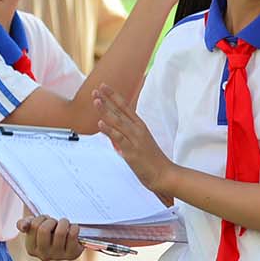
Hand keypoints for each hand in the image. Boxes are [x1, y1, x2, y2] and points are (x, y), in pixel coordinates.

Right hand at [18, 214, 85, 260]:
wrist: (70, 241)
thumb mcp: (35, 227)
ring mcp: (58, 256)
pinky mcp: (72, 254)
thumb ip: (24, 223)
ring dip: (63, 222)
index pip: (34, 226)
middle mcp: (43, 255)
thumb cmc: (50, 232)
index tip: (46, 221)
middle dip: (51, 221)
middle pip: (44, 229)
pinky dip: (74, 227)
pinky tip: (73, 229)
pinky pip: (72, 234)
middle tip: (55, 223)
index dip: (42, 218)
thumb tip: (23, 226)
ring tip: (64, 224)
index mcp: (31, 249)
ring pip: (59, 232)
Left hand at [93, 84, 173, 199]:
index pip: (124, 107)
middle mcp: (137, 129)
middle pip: (120, 111)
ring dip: (106, 110)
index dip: (113, 96)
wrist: (164, 173)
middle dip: (107, 99)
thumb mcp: (138, 143)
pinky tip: (100, 124)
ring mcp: (135, 139)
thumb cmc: (152, 160)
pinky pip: (118, 138)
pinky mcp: (131, 151)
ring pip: (118, 122)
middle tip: (96, 90)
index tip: (104, 87)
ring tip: (96, 101)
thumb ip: (125, 137)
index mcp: (140, 126)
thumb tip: (111, 134)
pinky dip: (109, 130)